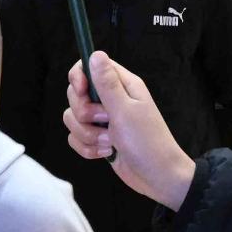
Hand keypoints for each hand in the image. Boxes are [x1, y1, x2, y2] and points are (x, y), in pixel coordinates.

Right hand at [63, 53, 196, 209]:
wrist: (158, 178)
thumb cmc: (148, 142)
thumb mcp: (125, 110)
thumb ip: (107, 83)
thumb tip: (95, 53)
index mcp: (122, 85)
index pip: (88, 67)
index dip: (78, 78)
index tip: (81, 92)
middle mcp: (111, 99)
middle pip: (75, 95)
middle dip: (84, 113)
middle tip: (106, 121)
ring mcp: (104, 120)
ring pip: (73, 118)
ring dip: (87, 134)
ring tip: (110, 142)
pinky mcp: (98, 139)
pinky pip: (76, 138)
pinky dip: (87, 148)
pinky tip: (106, 154)